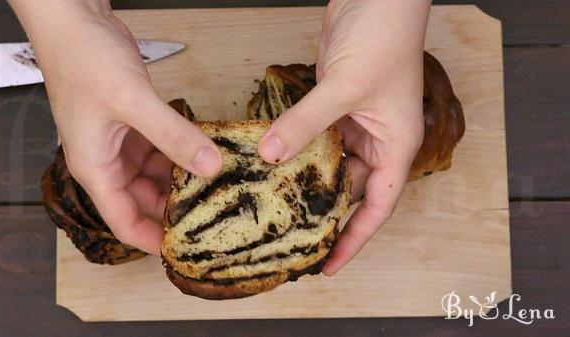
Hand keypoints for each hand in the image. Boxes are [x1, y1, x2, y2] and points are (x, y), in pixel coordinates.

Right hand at [9, 0, 222, 254]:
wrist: (74, 21)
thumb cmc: (84, 60)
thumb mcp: (132, 102)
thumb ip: (173, 136)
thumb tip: (210, 167)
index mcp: (96, 169)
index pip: (125, 222)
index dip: (154, 239)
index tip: (188, 248)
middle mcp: (108, 162)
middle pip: (145, 201)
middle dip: (176, 207)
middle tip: (216, 212)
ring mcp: (122, 142)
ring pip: (157, 175)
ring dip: (184, 178)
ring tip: (220, 183)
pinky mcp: (135, 123)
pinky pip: (162, 148)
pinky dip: (182, 152)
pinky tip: (207, 152)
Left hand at [258, 0, 429, 273]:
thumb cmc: (384, 38)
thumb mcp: (345, 87)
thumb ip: (307, 123)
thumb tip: (270, 155)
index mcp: (395, 146)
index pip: (377, 206)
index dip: (356, 239)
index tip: (330, 263)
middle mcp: (376, 141)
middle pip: (350, 189)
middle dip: (323, 212)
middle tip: (289, 237)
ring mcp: (353, 123)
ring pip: (328, 164)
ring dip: (304, 180)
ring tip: (273, 205)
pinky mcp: (333, 106)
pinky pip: (314, 138)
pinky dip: (296, 149)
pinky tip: (272, 162)